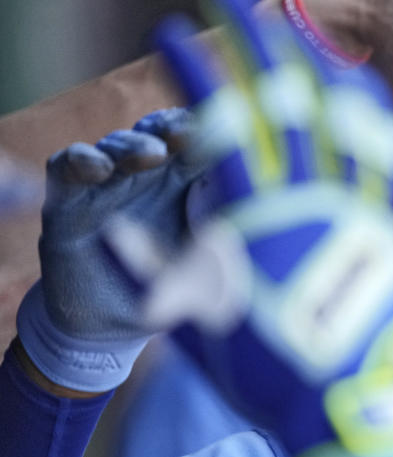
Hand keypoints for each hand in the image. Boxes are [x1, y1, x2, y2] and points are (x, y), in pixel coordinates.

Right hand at [15, 108, 203, 392]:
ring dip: (133, 145)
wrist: (108, 329)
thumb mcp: (206, 272)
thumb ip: (225, 249)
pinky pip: (66, 167)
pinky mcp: (68, 202)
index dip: (210, 131)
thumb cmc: (169, 295)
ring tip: (151, 155)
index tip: (229, 130)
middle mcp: (147, 177)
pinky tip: (98, 167)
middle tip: (187, 133)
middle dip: (172, 127)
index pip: (199, 143)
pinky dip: (81, 160)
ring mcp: (107, 185)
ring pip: (117, 145)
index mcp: (185, 185)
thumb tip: (263, 235)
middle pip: (158, 134)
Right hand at [111, 0, 392, 456]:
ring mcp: (352, 206)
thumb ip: (155, 265)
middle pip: (280, 100)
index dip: (196, 71)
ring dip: (314, 61)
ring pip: (338, 115)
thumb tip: (115, 225)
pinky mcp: (384, 224)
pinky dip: (369, 111)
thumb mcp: (194, 320)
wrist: (340, 404)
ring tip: (297, 25)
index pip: (219, 124)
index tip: (173, 32)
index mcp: (251, 220)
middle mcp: (305, 200)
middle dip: (252, 40)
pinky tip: (360, 85)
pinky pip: (382, 154)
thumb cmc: (261, 367)